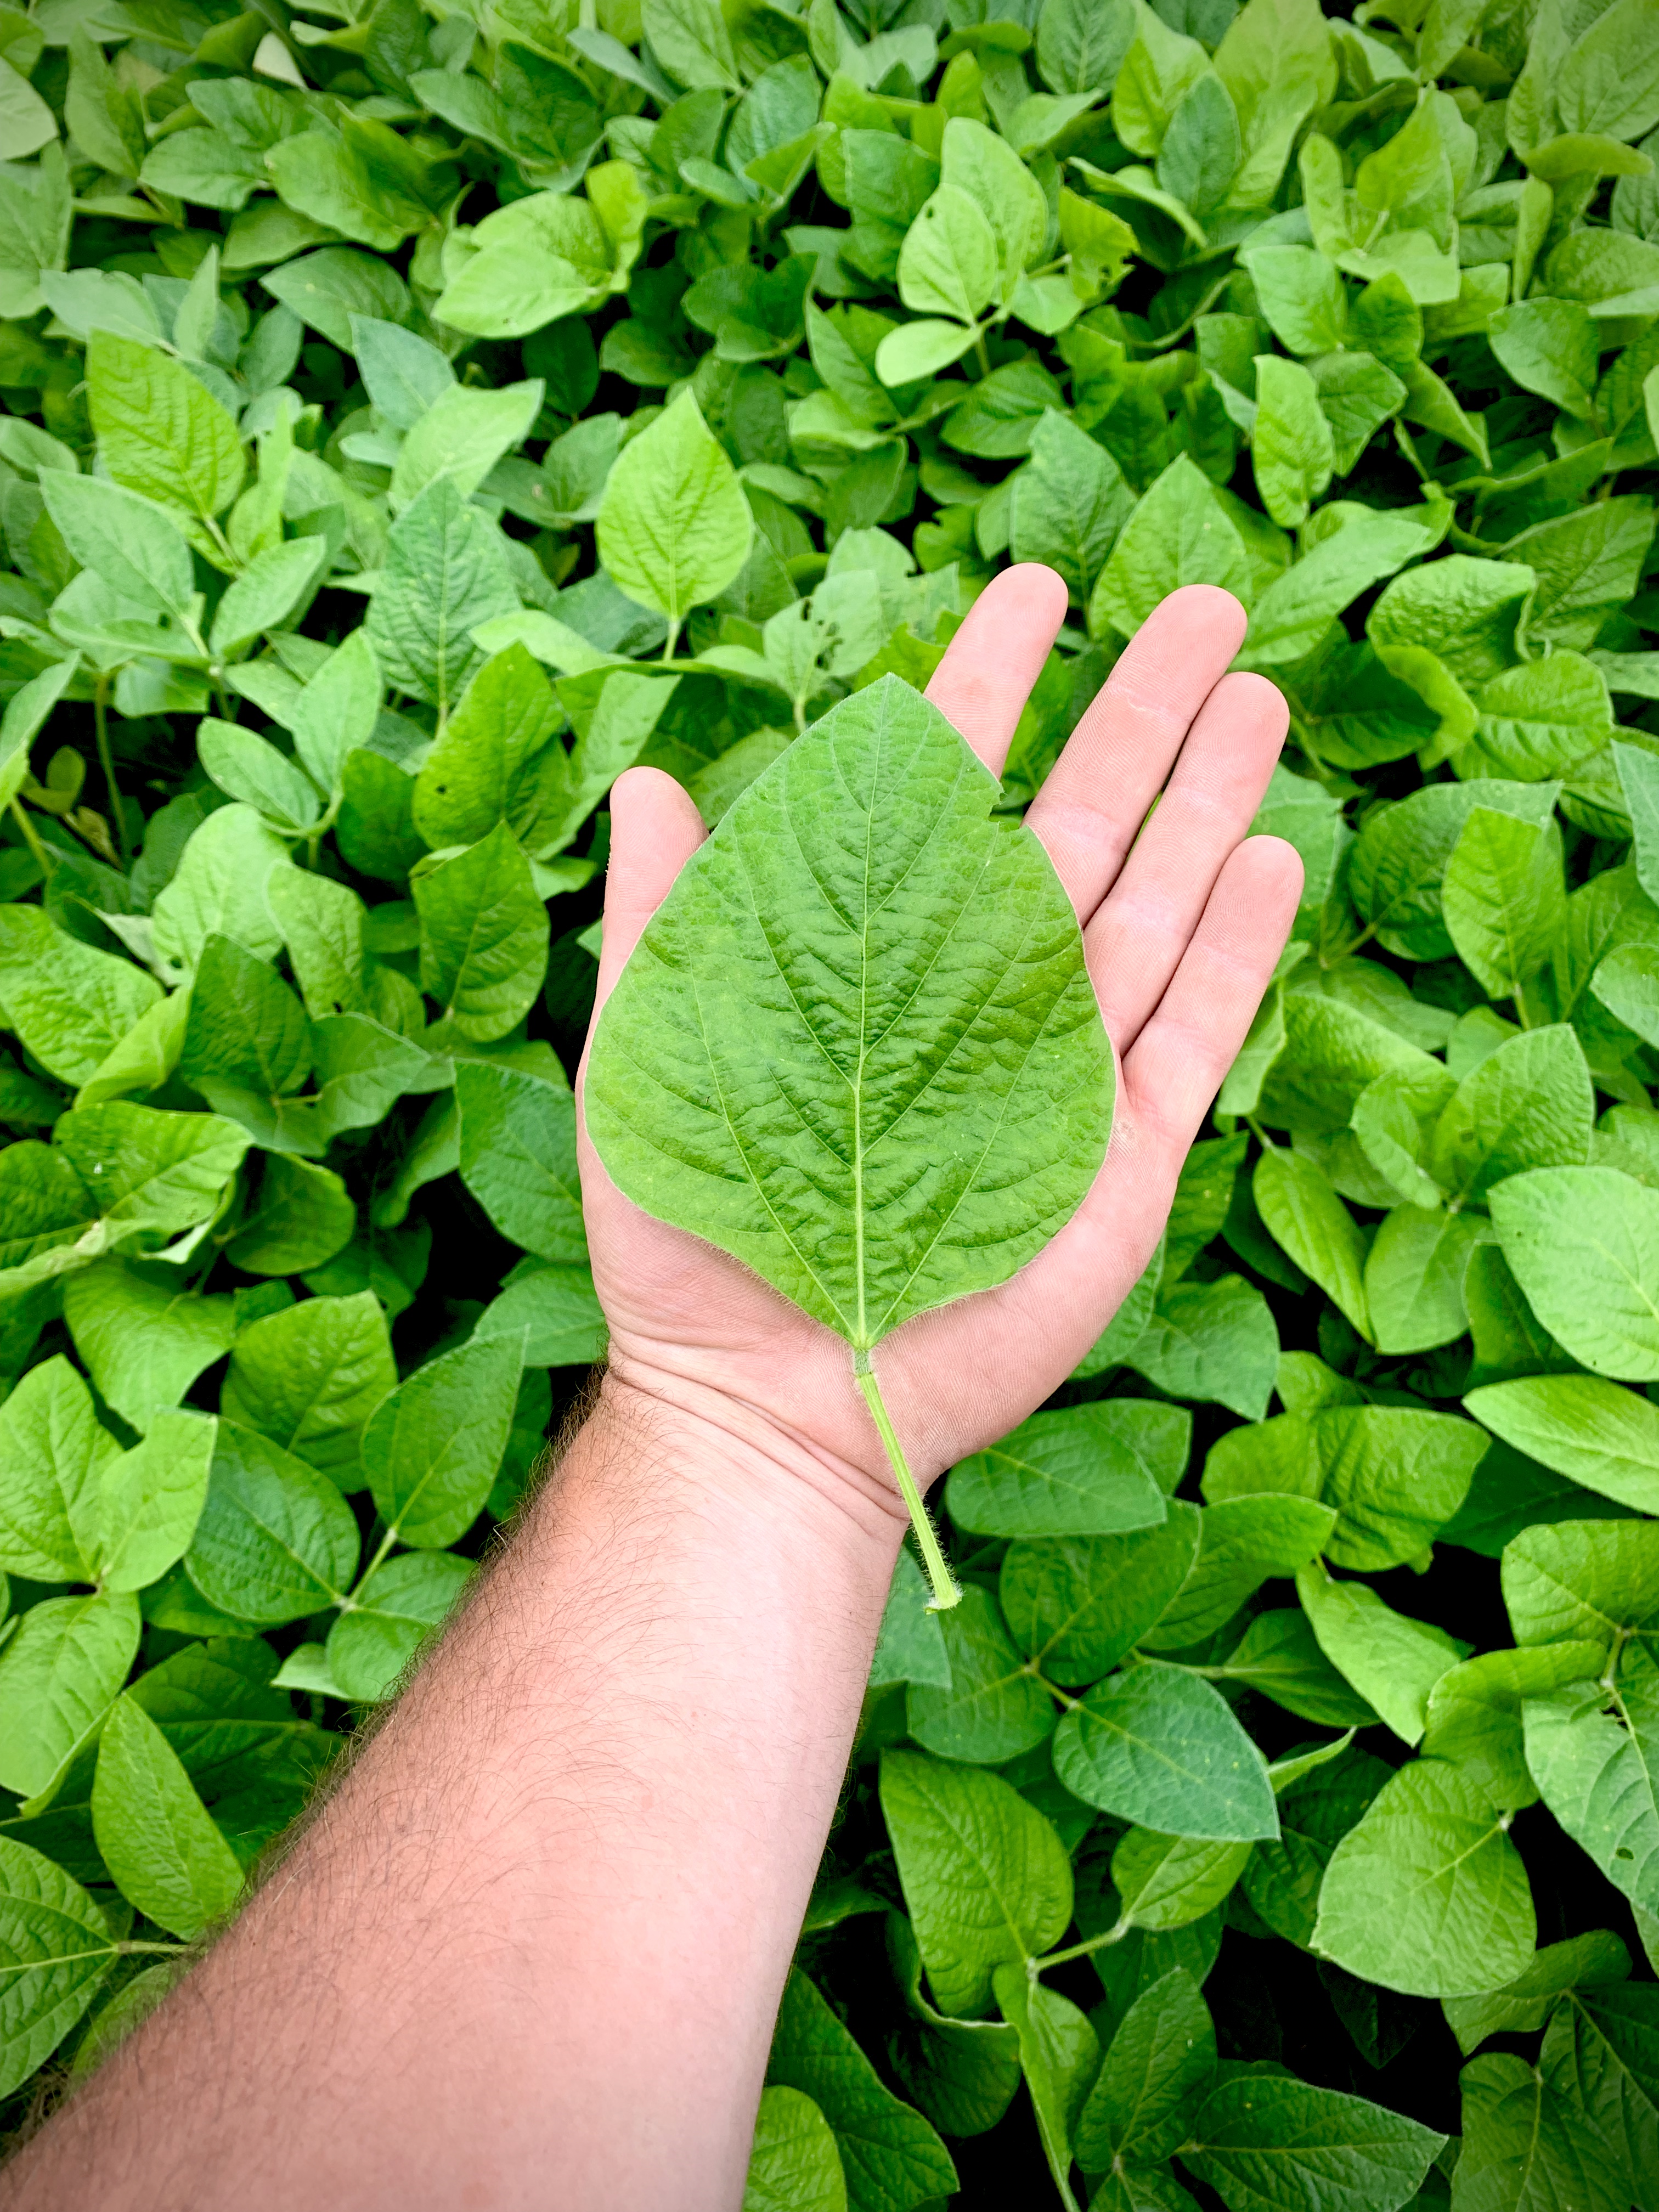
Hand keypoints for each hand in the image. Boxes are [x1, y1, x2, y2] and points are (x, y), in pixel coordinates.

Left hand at [575, 575, 1302, 1506]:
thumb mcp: (648, 1057)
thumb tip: (649, 780)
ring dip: (1207, 800)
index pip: (943, 790)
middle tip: (1205, 603)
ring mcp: (1060, 1073)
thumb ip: (662, 921)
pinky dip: (1235, 948)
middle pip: (1081, 826)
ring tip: (1253, 695)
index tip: (1032, 589)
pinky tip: (1268, 854)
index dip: (988, 686)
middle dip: (1140, 714)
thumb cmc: (689, 1237)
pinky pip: (1192, 1033)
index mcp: (873, 956)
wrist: (765, 1400)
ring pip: (1154, 907)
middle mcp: (979, 996)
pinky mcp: (1121, 1158)